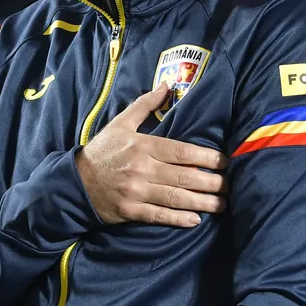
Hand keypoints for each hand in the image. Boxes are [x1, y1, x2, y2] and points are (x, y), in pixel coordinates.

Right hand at [76, 83, 228, 226]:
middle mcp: (141, 168)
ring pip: (175, 197)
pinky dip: (178, 219)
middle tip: (230, 185)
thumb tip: (166, 85)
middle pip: (183, 175)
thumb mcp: (120, 124)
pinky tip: (196, 220)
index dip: (206, 157)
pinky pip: (158, 215)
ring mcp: (136, 191)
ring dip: (202, 202)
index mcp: (142, 145)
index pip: (181, 151)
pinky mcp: (130, 211)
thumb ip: (145, 105)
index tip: (224, 162)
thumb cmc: (102, 151)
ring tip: (222, 204)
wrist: (74, 182)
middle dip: (211, 182)